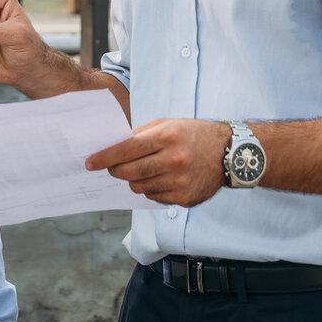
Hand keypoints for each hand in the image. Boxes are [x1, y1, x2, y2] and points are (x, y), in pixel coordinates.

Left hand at [86, 118, 232, 206]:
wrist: (230, 153)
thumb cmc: (195, 134)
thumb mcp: (170, 123)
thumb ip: (142, 134)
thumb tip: (115, 147)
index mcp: (167, 137)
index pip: (126, 149)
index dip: (105, 157)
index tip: (91, 162)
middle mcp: (174, 160)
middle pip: (129, 172)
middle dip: (115, 171)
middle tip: (113, 168)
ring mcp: (180, 182)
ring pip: (139, 187)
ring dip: (135, 180)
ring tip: (144, 170)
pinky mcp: (185, 198)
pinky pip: (154, 198)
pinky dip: (151, 189)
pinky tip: (161, 179)